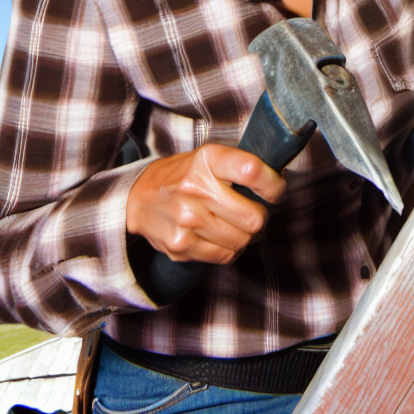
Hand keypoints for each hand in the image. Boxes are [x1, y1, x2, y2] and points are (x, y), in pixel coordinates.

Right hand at [126, 144, 286, 264]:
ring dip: (246, 236)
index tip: (276, 191)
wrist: (137, 199)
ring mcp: (187, 220)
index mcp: (207, 160)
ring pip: (243, 240)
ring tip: (233, 224)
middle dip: (261, 217)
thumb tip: (277, 185)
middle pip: (255, 217)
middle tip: (252, 212)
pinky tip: (220, 236)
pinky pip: (226, 256)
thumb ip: (241, 166)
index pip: (253, 171)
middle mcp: (196, 189)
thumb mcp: (208, 157)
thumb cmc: (182, 176)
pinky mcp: (181, 245)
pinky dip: (230, 249)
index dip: (274, 186)